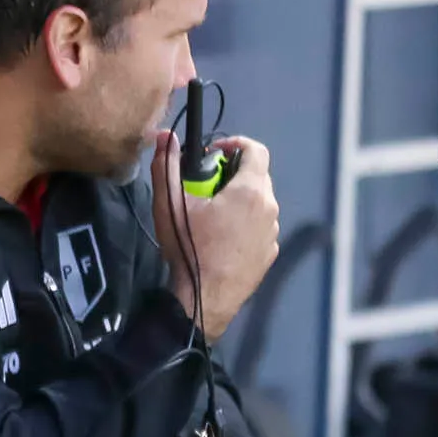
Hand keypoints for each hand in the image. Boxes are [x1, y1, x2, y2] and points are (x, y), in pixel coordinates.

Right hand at [150, 131, 279, 338]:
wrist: (203, 300)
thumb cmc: (189, 247)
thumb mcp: (170, 204)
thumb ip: (168, 166)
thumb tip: (165, 136)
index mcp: (250, 190)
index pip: (256, 150)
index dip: (235, 143)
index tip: (213, 154)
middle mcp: (270, 207)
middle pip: (257, 176)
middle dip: (233, 174)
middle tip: (205, 187)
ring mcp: (272, 233)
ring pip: (260, 204)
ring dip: (240, 201)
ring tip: (212, 217)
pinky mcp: (270, 254)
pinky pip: (260, 228)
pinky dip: (245, 225)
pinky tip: (222, 240)